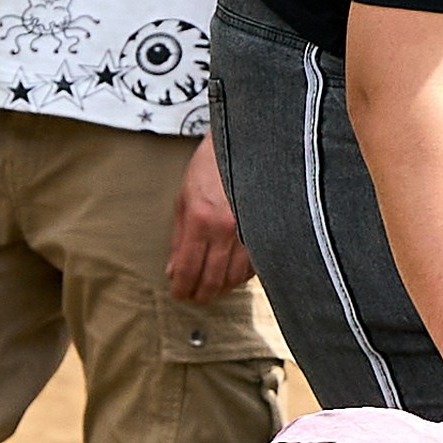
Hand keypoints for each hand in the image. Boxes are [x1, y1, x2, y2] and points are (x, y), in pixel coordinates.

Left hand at [168, 133, 253, 304]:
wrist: (247, 144)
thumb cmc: (212, 166)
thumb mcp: (185, 197)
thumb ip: (179, 236)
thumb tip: (173, 269)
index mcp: (201, 218)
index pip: (188, 268)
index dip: (182, 288)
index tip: (178, 294)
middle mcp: (227, 229)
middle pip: (212, 279)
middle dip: (201, 294)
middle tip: (195, 298)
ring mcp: (251, 231)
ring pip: (235, 278)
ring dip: (222, 288)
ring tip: (213, 288)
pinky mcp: (268, 232)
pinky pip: (255, 266)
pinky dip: (242, 275)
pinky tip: (233, 273)